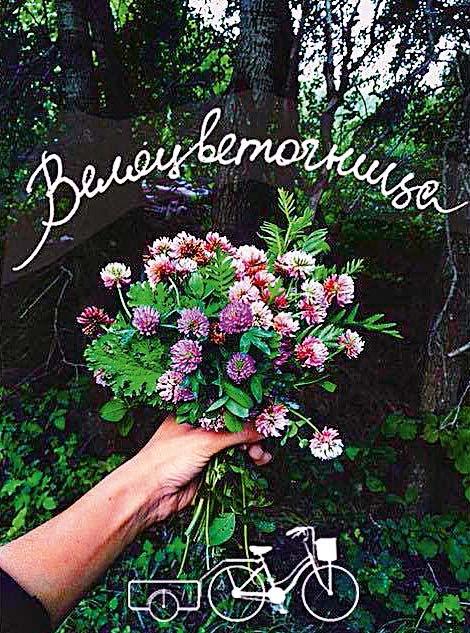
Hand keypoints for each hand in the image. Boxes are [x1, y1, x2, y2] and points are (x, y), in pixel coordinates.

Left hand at [127, 415, 271, 526]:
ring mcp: (206, 448)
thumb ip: (236, 432)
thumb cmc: (164, 460)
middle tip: (264, 439)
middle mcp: (201, 428)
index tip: (266, 413)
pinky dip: (248, 462)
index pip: (227, 404)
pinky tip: (258, 462)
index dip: (247, 408)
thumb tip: (262, 426)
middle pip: (236, 424)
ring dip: (253, 448)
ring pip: (238, 444)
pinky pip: (235, 461)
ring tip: (260, 455)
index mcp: (195, 412)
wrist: (149, 496)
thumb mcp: (204, 440)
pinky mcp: (211, 468)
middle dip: (253, 431)